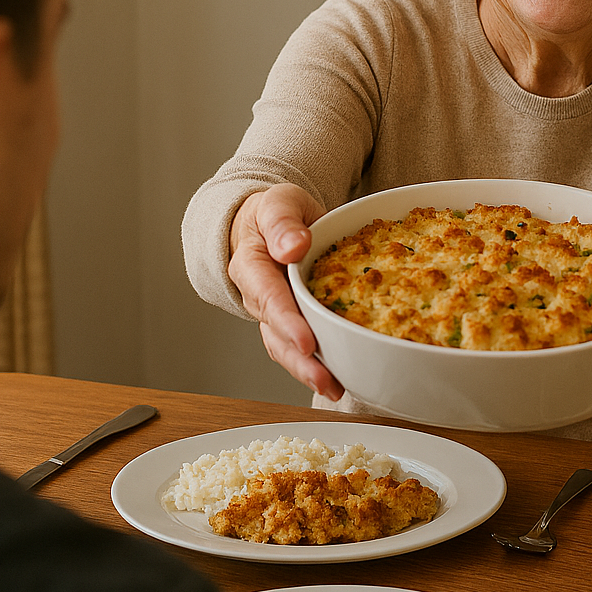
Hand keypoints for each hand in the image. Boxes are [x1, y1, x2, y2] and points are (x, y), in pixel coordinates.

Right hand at [227, 183, 342, 399]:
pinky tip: (339, 380)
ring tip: (336, 389)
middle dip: (300, 360)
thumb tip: (293, 247)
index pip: (268, 296)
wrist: (271, 221)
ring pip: (284, 347)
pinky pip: (297, 347)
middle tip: (326, 380)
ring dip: (307, 371)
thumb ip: (282, 222)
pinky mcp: (290, 321)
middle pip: (275, 333)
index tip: (308, 341)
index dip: (287, 321)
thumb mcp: (278, 203)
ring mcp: (273, 312)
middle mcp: (258, 295)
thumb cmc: (276, 211)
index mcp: (251, 264)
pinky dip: (315, 365)